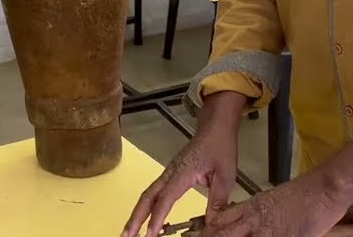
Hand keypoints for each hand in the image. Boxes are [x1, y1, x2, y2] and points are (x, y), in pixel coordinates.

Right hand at [121, 92, 246, 236]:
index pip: (166, 199)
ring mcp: (168, 173)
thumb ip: (218, 200)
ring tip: (130, 232)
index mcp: (183, 173)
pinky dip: (146, 207)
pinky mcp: (170, 174)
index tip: (150, 235)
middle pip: (147, 197)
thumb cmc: (220, 147)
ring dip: (137, 214)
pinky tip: (146, 218)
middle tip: (126, 236)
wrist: (215, 127)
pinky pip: (154, 192)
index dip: (156, 218)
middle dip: (135, 218)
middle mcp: (170, 173)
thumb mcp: (226, 175)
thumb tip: (212, 224)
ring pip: (147, 195)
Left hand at [200, 169, 346, 236]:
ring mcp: (268, 231)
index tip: (202, 235)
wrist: (324, 188)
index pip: (221, 220)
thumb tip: (251, 225)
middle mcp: (255, 219)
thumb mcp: (274, 199)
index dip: (210, 231)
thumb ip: (259, 213)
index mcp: (252, 207)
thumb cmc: (304, 193)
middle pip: (224, 234)